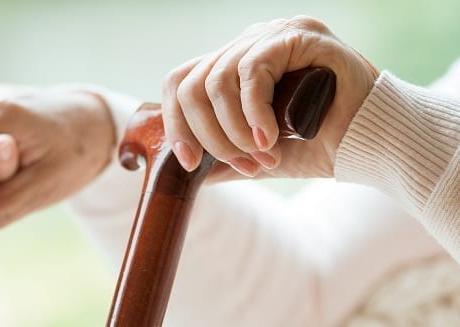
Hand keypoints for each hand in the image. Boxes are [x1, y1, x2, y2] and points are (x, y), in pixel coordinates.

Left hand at [162, 16, 378, 180]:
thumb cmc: (318, 146)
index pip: (182, 83)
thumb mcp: (256, 155)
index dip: (176, 124)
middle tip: (244, 163)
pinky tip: (269, 138)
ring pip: (217, 81)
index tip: (190, 163)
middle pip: (192, 84)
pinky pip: (252, 71)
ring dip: (234, 131)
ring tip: (263, 155)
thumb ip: (222, 157)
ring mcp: (272, 34)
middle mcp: (248, 44)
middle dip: (210, 136)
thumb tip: (184, 171)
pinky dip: (254, 112)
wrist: (372, 145)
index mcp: (233, 65)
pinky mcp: (297, 35)